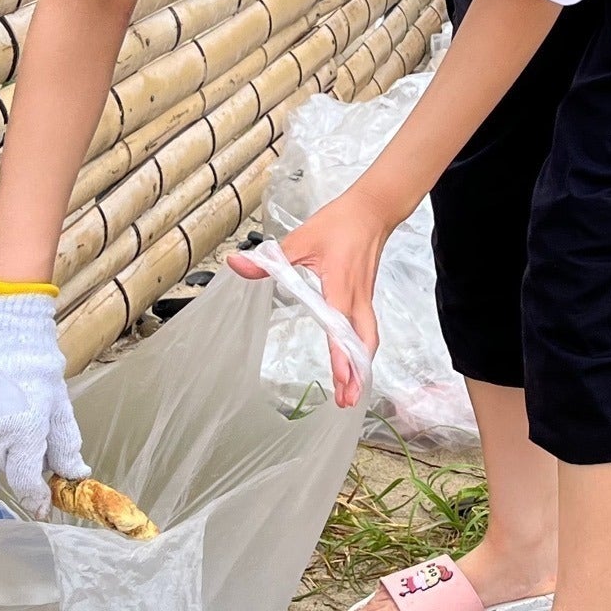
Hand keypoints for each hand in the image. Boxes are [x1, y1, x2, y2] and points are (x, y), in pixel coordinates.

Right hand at [0, 291, 85, 513]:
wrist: (5, 338)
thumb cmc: (38, 371)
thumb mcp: (59, 410)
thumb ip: (66, 446)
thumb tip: (76, 475)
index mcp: (24, 436)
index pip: (26, 485)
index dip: (35, 500)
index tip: (41, 508)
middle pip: (3, 476)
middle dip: (17, 474)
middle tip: (29, 463)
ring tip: (6, 458)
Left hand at [233, 187, 391, 405]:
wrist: (373, 210)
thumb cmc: (340, 223)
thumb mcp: (301, 239)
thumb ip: (270, 258)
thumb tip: (237, 265)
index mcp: (340, 287)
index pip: (340, 328)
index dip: (341, 356)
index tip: (341, 380)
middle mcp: (356, 299)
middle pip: (362, 344)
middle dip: (356, 373)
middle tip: (347, 401)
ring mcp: (364, 299)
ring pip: (368, 340)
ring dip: (361, 366)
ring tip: (353, 391)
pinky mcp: (365, 297)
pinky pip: (367, 331)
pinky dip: (362, 351)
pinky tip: (355, 361)